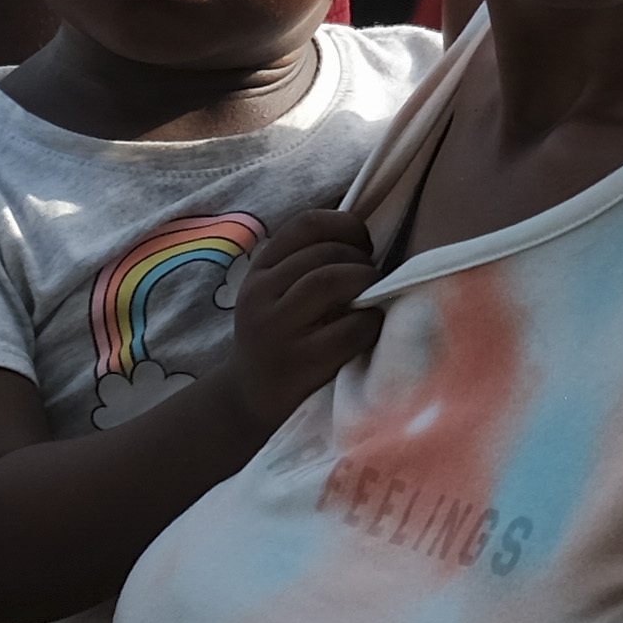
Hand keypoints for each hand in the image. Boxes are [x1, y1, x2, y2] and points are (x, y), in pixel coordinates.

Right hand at [230, 205, 380, 425]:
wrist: (250, 398)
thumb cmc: (278, 337)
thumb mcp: (275, 293)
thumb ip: (305, 263)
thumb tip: (364, 236)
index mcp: (260, 270)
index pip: (305, 224)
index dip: (346, 225)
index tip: (363, 244)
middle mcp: (262, 294)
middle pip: (323, 253)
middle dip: (360, 259)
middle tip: (372, 277)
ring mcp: (278, 329)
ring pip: (329, 281)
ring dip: (364, 282)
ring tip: (373, 296)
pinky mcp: (301, 362)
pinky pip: (347, 329)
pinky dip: (369, 322)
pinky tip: (369, 327)